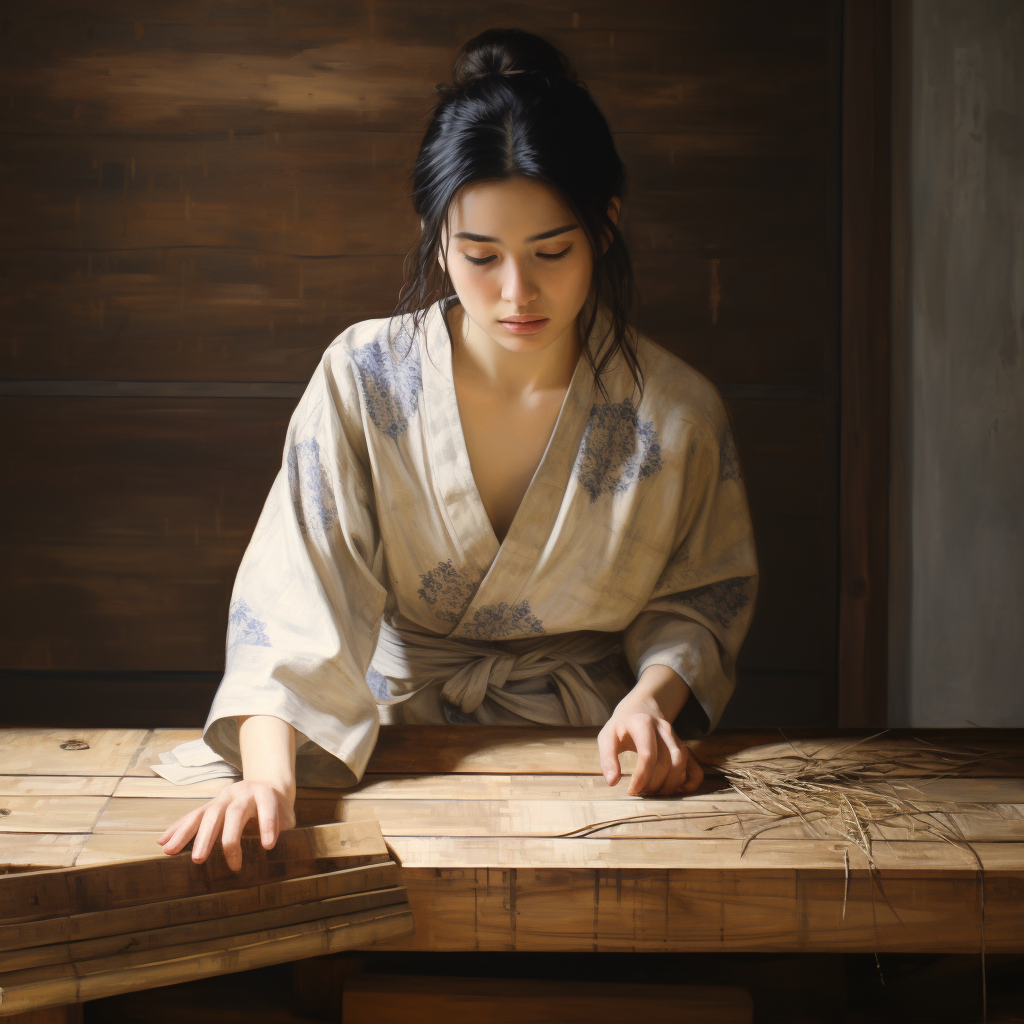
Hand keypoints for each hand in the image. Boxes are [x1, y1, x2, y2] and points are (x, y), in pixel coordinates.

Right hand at [156, 779, 295, 869]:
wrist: (267, 785)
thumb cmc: (278, 808)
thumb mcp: (287, 815)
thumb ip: (283, 830)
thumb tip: (277, 857)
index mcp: (265, 794)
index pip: (267, 808)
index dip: (268, 825)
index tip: (267, 846)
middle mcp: (241, 793)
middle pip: (229, 813)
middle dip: (213, 837)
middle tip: (199, 859)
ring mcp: (223, 798)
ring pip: (204, 814)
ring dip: (186, 834)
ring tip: (170, 851)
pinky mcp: (211, 805)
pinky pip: (192, 816)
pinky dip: (177, 829)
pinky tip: (163, 842)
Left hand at [597, 694, 704, 796]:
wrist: (641, 709)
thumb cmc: (621, 727)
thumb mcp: (607, 737)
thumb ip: (607, 758)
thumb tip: (612, 782)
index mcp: (642, 723)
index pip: (648, 755)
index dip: (641, 777)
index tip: (632, 790)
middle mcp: (663, 729)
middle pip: (667, 762)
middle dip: (655, 784)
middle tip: (641, 792)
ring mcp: (676, 737)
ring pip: (681, 764)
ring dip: (670, 785)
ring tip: (653, 792)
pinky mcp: (683, 747)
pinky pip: (695, 767)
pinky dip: (690, 782)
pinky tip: (676, 789)